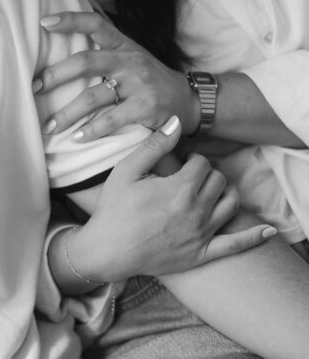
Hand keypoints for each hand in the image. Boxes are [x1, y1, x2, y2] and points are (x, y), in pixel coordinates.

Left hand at [37, 11, 198, 138]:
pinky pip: (112, 119)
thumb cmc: (151, 80)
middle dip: (55, 75)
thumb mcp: (132, 58)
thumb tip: (64, 60)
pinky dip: (92, 131)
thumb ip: (106, 54)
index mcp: (124, 45)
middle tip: (34, 88)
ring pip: (94, 96)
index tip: (43, 23)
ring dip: (68, 113)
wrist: (187, 100)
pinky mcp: (146, 107)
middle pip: (85, 61)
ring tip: (50, 126)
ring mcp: (138, 84)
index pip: (96, 23)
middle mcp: (130, 61)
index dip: (70, 20)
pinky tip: (77, 138)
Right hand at [65, 117, 276, 282]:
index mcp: (180, 188)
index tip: (181, 162)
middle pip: (219, 180)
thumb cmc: (113, 209)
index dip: (192, 159)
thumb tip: (175, 121)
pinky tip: (268, 230)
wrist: (106, 251)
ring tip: (209, 190)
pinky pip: (236, 245)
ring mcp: (202, 234)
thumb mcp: (126, 170)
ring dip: (224, 192)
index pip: (202, 163)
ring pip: (230, 203)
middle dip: (207, 173)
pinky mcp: (202, 254)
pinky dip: (254, 236)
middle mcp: (196, 210)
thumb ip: (154, 145)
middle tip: (191, 175)